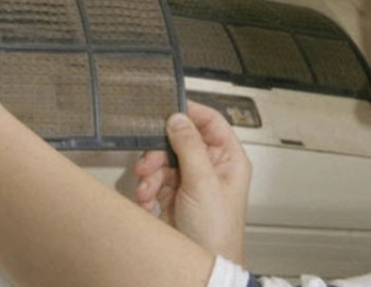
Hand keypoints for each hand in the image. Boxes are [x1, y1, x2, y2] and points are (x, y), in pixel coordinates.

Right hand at [133, 101, 251, 264]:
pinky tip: (147, 199)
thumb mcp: (203, 182)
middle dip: (159, 152)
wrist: (202, 264)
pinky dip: (146, 188)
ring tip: (147, 187)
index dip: (191, 113)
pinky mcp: (172, 195)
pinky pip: (153, 180)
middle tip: (150, 161)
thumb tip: (178, 118)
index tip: (168, 108)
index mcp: (227, 159)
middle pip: (178, 141)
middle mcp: (209, 167)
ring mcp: (189, 181)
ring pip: (162, 160)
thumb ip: (190, 146)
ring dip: (150, 173)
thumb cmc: (218, 232)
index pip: (211, 122)